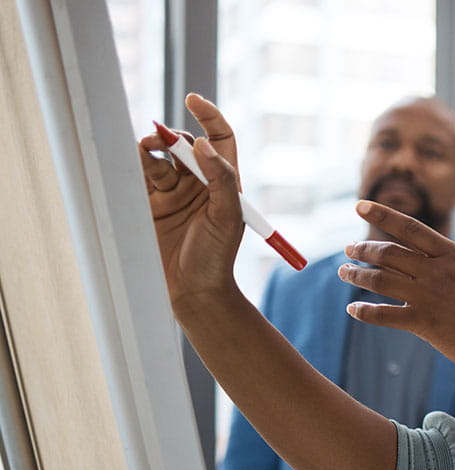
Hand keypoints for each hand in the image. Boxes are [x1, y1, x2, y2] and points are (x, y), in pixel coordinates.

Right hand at [137, 94, 243, 310]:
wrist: (192, 291)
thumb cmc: (217, 258)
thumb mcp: (229, 218)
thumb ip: (221, 179)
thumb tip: (203, 144)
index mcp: (225, 182)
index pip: (220, 138)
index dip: (209, 116)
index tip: (194, 100)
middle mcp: (199, 182)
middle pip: (184, 144)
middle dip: (172, 136)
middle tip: (161, 140)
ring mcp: (173, 192)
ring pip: (158, 155)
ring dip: (151, 147)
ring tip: (147, 151)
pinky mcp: (149, 202)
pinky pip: (139, 173)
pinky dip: (135, 162)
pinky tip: (133, 164)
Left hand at [339, 201, 454, 377]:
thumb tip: (438, 260)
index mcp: (454, 255)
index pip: (410, 227)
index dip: (382, 214)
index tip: (360, 205)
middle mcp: (438, 271)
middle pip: (388, 253)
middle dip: (363, 249)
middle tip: (349, 249)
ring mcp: (429, 297)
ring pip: (379, 280)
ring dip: (356, 275)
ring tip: (345, 272)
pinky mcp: (424, 324)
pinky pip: (383, 315)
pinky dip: (364, 311)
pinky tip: (354, 310)